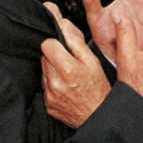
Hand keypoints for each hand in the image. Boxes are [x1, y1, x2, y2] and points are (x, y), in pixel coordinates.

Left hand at [40, 2, 110, 128]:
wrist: (98, 117)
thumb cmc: (99, 88)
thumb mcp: (93, 61)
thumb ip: (76, 42)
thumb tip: (62, 25)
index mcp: (67, 68)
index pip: (46, 44)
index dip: (54, 42)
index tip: (62, 45)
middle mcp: (54, 82)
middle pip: (43, 57)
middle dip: (54, 55)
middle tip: (69, 61)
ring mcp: (49, 95)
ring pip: (43, 71)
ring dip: (53, 69)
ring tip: (69, 75)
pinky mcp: (47, 105)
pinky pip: (45, 86)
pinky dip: (53, 83)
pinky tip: (66, 87)